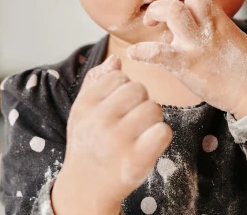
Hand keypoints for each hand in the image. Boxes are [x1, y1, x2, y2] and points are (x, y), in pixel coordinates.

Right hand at [52, 55, 172, 214]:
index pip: (119, 77)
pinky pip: (164, 131)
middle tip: (131, 119)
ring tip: (139, 132)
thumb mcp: (82, 110)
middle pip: (139, 89)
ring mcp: (118, 141)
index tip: (117, 107)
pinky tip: (148, 143)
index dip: (123, 90)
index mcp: (86, 105)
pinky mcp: (137, 160)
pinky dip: (160, 136)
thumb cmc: (88, 142)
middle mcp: (100, 121)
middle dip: (140, 101)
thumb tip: (116, 59)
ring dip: (152, 119)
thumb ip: (97, 81)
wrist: (86, 186)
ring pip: (154, 109)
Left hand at [126, 0, 246, 118]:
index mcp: (216, 15)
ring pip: (174, 12)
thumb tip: (194, 7)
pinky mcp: (188, 64)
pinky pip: (162, 53)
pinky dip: (144, 52)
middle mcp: (208, 24)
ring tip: (150, 24)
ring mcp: (198, 43)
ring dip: (156, 12)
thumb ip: (211, 15)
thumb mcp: (228, 30)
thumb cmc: (240, 63)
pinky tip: (135, 54)